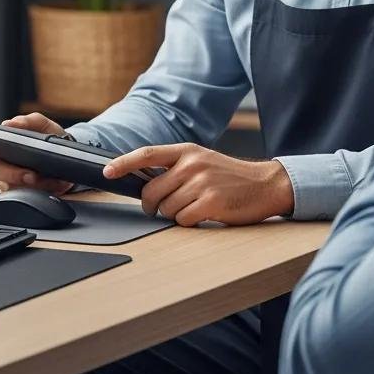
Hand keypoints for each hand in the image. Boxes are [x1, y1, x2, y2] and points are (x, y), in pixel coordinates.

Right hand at [0, 113, 74, 194]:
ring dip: (30, 185)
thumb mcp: (43, 126)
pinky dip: (41, 191)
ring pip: (10, 187)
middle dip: (12, 173)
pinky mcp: (21, 195)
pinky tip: (53, 187)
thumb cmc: (49, 139)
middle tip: (31, 175)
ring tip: (48, 181)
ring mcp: (8, 182)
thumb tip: (10, 124)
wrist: (67, 158)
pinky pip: (25, 198)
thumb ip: (28, 121)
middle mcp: (0, 164)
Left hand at [103, 143, 293, 226]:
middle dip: (152, 205)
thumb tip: (144, 184)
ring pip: (166, 208)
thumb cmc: (230, 176)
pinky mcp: (211, 202)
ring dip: (175, 214)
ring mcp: (202, 182)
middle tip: (161, 209)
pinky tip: (202, 215)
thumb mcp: (203, 161)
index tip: (107, 172)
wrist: (265, 184)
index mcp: (187, 151)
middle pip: (152, 191)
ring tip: (193, 207)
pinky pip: (182, 220)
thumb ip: (176, 168)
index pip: (147, 154)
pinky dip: (188, 222)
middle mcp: (192, 164)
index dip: (124, 164)